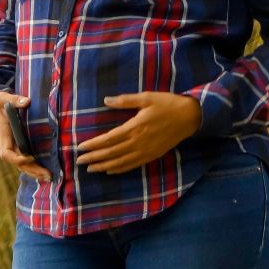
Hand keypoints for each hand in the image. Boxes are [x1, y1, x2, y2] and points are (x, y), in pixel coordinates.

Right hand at [0, 91, 51, 181]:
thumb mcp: (2, 98)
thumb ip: (14, 100)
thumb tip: (27, 102)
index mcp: (2, 135)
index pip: (7, 153)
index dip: (18, 158)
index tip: (31, 157)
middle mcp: (5, 144)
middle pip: (17, 163)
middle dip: (32, 170)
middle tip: (48, 176)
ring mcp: (9, 147)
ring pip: (20, 164)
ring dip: (33, 172)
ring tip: (49, 178)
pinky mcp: (14, 146)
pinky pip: (22, 159)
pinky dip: (32, 167)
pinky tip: (43, 172)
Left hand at [76, 91, 201, 173]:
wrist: (190, 117)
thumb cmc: (167, 104)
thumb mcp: (146, 97)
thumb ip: (125, 100)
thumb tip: (105, 100)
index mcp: (135, 127)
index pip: (109, 139)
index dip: (93, 145)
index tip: (80, 148)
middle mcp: (138, 142)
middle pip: (111, 153)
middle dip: (94, 158)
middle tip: (78, 161)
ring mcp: (145, 151)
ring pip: (120, 162)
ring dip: (103, 166)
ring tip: (90, 169)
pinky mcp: (152, 156)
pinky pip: (132, 165)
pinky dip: (119, 169)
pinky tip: (110, 170)